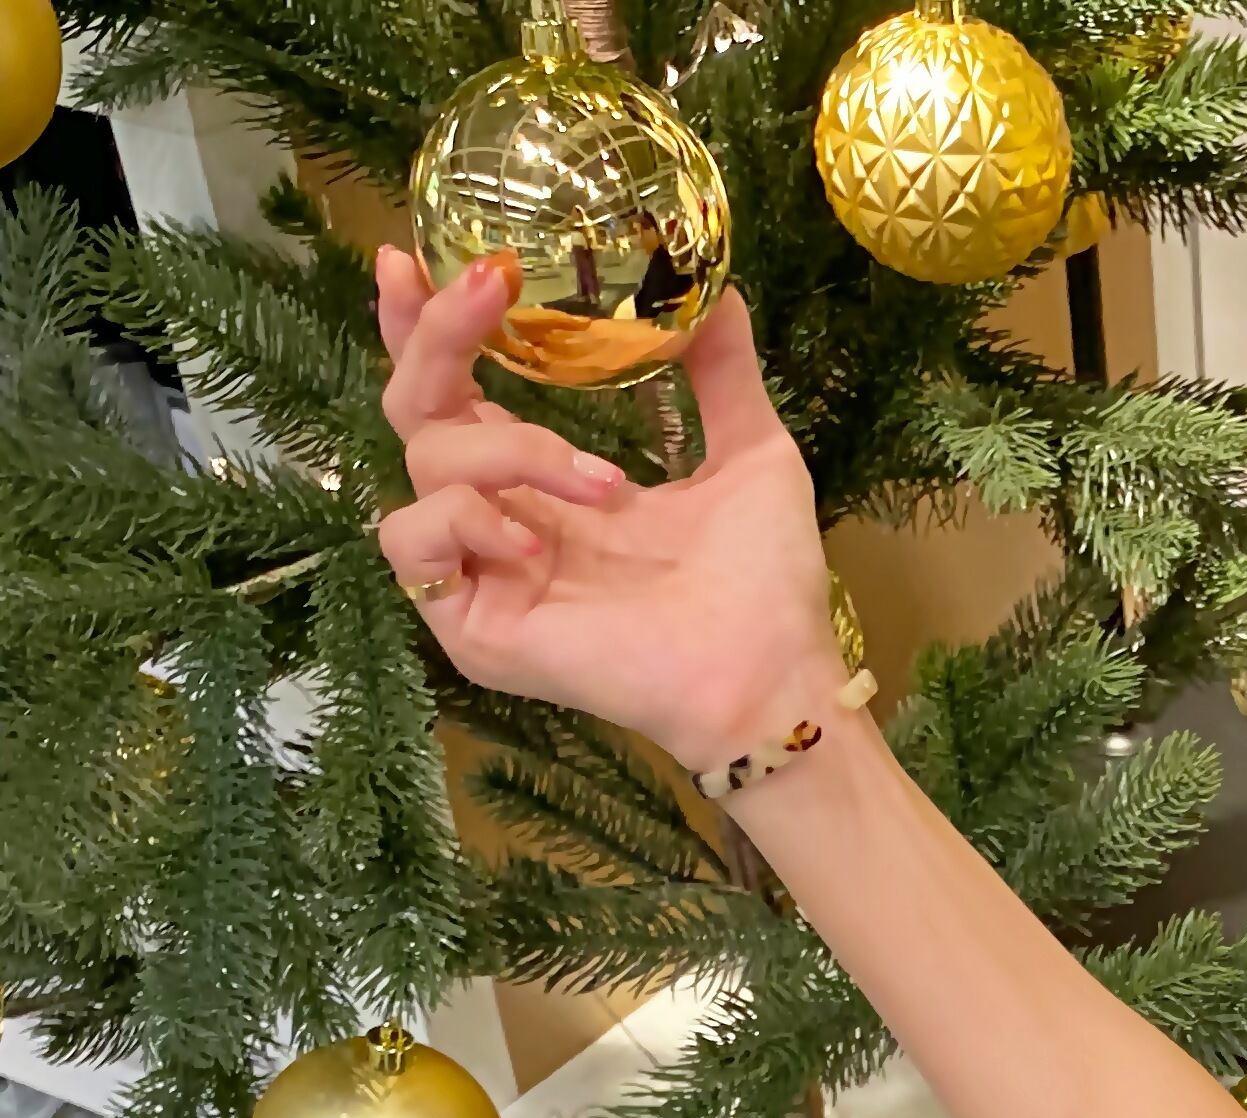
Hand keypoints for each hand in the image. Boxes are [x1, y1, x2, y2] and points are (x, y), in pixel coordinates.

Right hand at [373, 249, 842, 774]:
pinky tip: (536, 541)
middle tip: (487, 289)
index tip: (418, 253)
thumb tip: (718, 286)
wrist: (773, 676)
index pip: (459, 388)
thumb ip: (723, 370)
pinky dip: (466, 519)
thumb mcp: (753, 452)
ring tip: (604, 486)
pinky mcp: (471, 627)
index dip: (428, 323)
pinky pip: (412, 541)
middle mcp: (503, 520)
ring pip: (423, 461)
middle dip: (438, 335)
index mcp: (548, 482)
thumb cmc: (765, 583)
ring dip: (511, 450)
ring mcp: (482, 574)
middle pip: (415, 406)